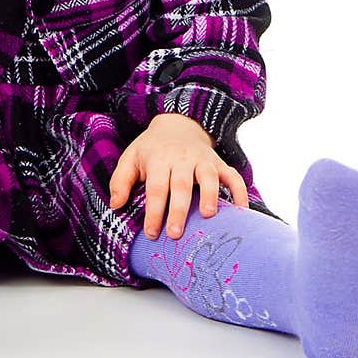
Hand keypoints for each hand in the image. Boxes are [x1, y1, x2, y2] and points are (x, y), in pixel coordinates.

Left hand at [108, 112, 248, 240]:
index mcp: (159, 160)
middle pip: (180, 185)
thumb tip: (115, 205)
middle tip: (175, 234)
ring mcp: (203, 160)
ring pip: (208, 177)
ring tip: (208, 216)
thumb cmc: (151, 150)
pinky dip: (239, 191)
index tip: (152, 234)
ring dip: (209, 195)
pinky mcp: (219, 163)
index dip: (154, 211)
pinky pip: (233, 176)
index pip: (156, 188)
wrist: (178, 124)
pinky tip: (241, 210)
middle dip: (178, 210)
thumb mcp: (131, 158)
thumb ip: (120, 181)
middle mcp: (182, 159)